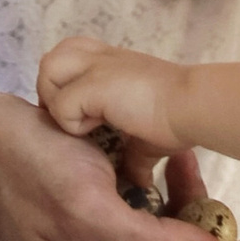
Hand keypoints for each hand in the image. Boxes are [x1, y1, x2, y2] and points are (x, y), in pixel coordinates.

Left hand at [38, 33, 186, 147]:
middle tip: (75, 120)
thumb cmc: (177, 118)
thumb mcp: (147, 135)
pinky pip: (61, 106)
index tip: (82, 117)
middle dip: (53, 92)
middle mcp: (99, 58)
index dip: (65, 88)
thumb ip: (134, 153)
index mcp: (111, 63)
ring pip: (47, 71)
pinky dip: (71, 123)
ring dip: (57, 102)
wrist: (191, 108)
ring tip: (81, 123)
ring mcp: (95, 66)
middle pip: (50, 61)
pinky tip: (96, 130)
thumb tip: (140, 182)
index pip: (67, 59)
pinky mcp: (93, 85)